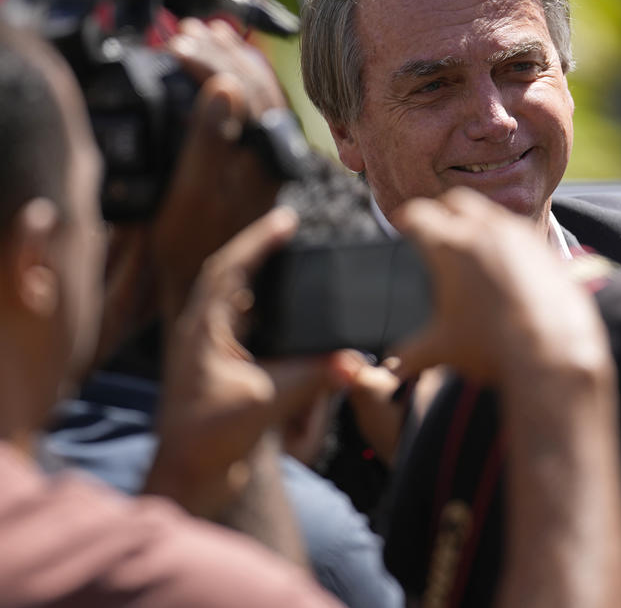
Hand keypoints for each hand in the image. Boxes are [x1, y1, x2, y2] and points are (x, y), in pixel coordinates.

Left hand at [146, 207, 355, 517]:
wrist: (188, 476)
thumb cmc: (209, 439)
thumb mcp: (266, 400)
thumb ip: (314, 377)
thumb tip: (355, 362)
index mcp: (202, 330)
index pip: (228, 269)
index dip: (258, 240)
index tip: (286, 219)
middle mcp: (201, 332)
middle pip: (228, 274)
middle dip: (259, 249)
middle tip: (289, 228)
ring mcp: (208, 349)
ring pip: (233, 297)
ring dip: (259, 274)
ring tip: (286, 255)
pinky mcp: (220, 367)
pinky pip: (242, 322)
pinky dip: (264, 305)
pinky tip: (283, 306)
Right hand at [154, 19, 286, 319]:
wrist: (201, 281)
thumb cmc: (191, 240)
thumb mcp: (193, 191)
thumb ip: (210, 138)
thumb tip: (225, 87)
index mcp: (263, 155)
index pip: (246, 90)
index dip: (212, 61)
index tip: (177, 44)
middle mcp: (271, 154)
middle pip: (256, 86)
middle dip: (222, 52)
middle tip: (187, 31)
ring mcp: (263, 158)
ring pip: (258, 96)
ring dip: (231, 62)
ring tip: (204, 36)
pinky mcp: (251, 164)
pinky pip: (252, 112)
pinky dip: (236, 86)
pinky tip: (221, 75)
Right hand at [392, 188, 610, 384]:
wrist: (553, 354)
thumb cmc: (494, 350)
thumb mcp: (442, 350)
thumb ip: (408, 355)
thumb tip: (388, 371)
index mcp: (450, 247)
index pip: (417, 214)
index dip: (406, 219)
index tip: (403, 227)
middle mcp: (483, 231)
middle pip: (455, 201)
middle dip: (442, 211)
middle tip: (435, 230)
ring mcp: (517, 235)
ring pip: (489, 212)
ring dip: (476, 222)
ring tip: (469, 246)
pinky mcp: (543, 248)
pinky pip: (517, 230)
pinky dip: (504, 238)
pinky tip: (502, 263)